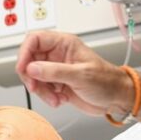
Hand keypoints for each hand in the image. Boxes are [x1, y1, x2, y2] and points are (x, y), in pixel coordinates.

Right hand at [15, 31, 129, 114]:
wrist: (117, 98)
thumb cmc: (108, 81)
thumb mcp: (81, 75)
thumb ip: (54, 71)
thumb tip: (31, 68)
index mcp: (64, 44)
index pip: (34, 40)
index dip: (25, 52)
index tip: (23, 68)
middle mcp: (57, 54)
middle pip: (29, 59)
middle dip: (31, 76)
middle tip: (36, 87)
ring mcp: (55, 69)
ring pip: (33, 76)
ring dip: (40, 90)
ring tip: (55, 97)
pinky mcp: (55, 83)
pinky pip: (40, 88)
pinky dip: (46, 96)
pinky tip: (60, 99)